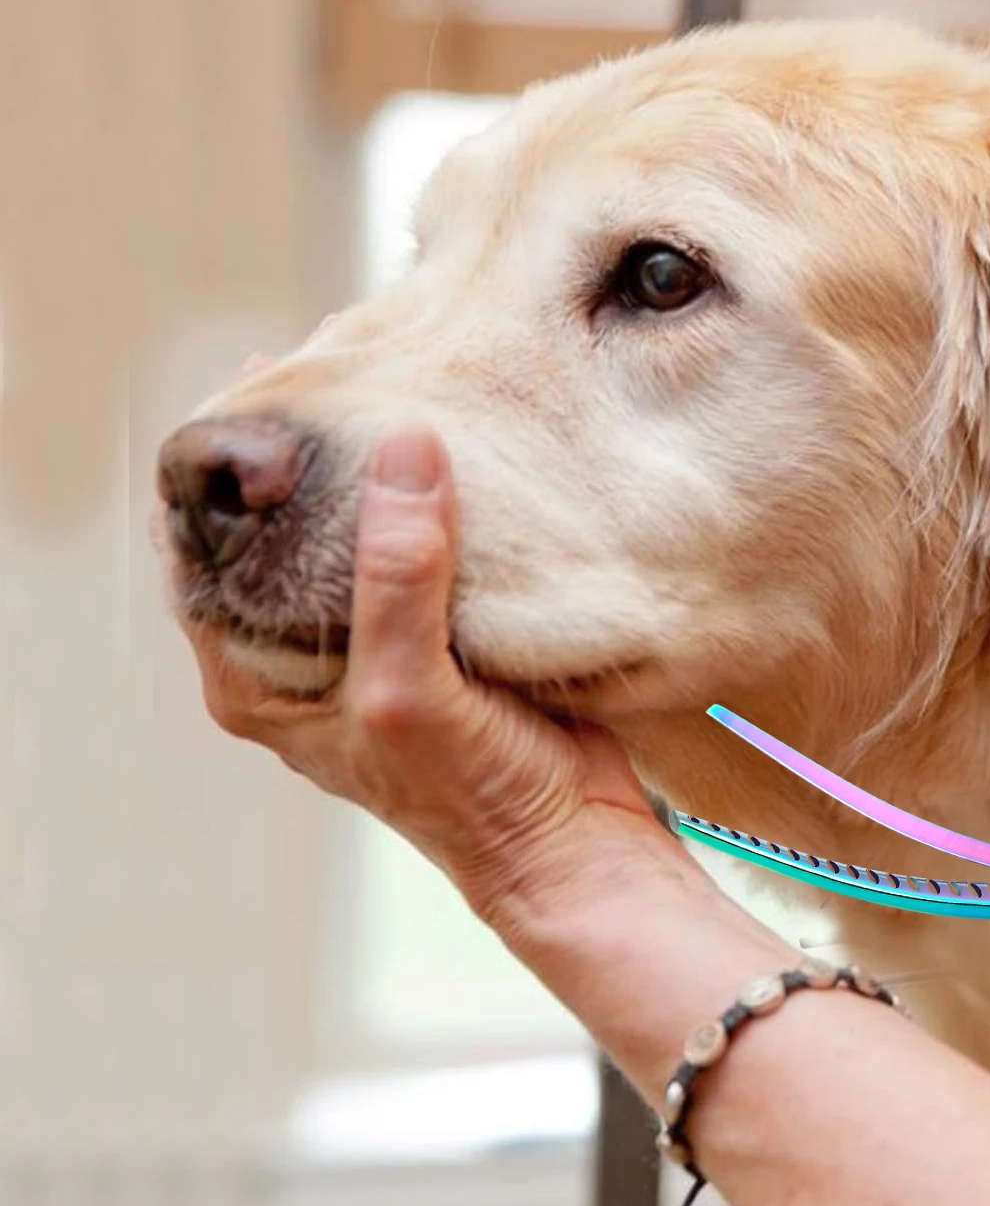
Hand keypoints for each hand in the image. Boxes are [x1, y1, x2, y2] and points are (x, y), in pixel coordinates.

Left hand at [182, 424, 667, 931]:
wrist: (570, 840)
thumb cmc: (474, 796)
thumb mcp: (408, 694)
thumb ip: (397, 581)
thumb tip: (404, 457)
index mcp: (258, 680)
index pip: (204, 559)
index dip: (218, 480)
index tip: (260, 390)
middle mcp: (303, 657)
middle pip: (275, 536)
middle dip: (296, 461)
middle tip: (332, 365)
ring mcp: (372, 640)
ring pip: (348, 534)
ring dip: (365, 474)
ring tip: (385, 387)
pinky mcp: (436, 629)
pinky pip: (416, 547)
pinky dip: (424, 501)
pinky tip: (444, 450)